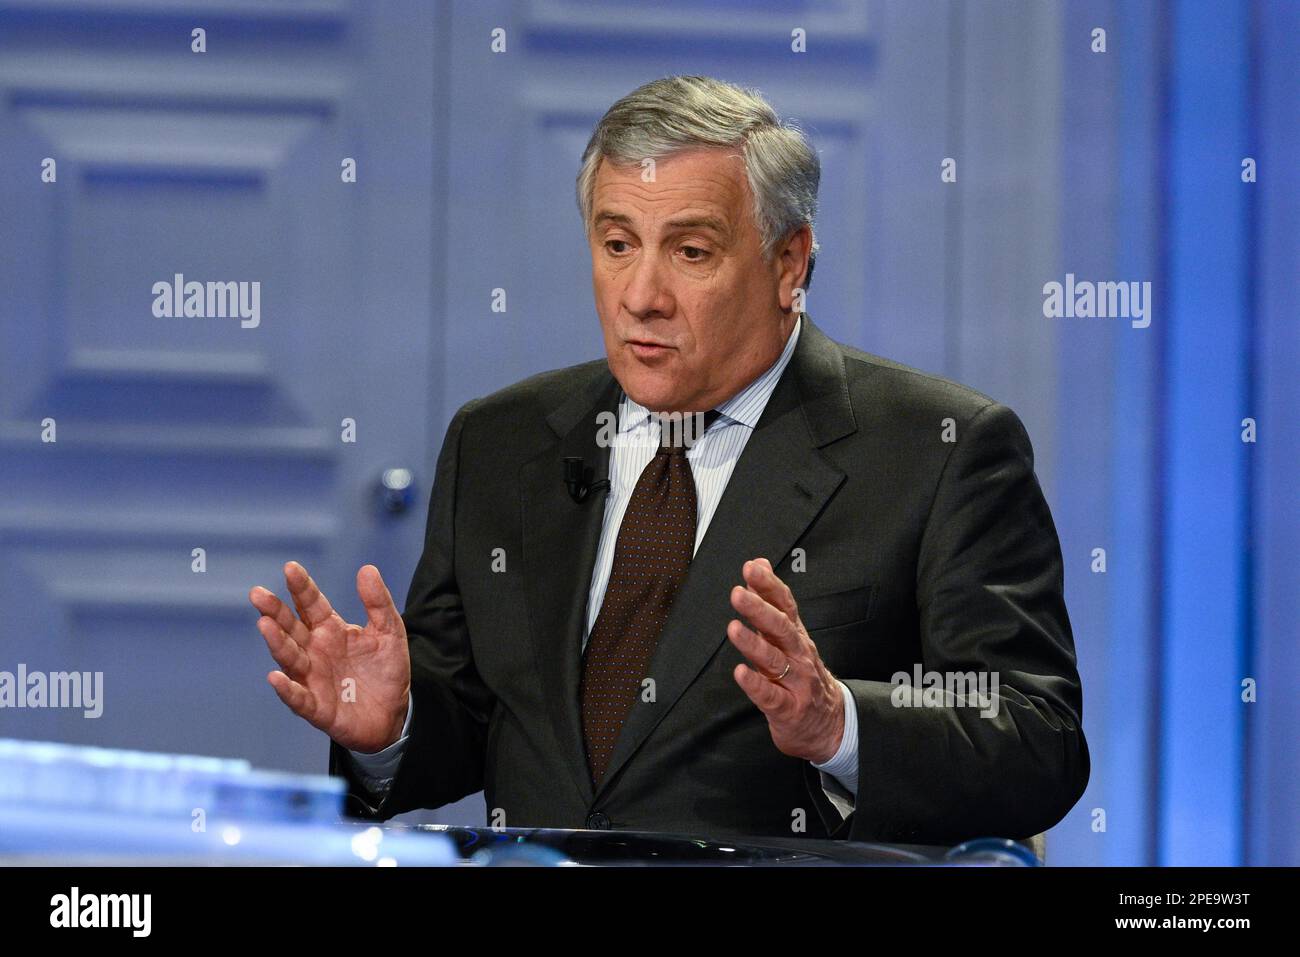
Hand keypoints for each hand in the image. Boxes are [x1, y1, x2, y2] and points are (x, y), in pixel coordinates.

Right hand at [249, 561, 409, 753]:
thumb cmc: (385, 671)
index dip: (302, 588)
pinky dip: (286, 689)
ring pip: (290, 658)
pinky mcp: (316, 707)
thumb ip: (378, 603)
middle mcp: (315, 651)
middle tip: (257, 594)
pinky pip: (298, 698)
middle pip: (291, 628)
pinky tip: (275, 677)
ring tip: (265, 624)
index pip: (311, 604)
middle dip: (275, 611)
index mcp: (330, 630)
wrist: (393, 714)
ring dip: (277, 642)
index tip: (290, 568)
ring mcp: (312, 679)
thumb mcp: (390, 632)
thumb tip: (367, 568)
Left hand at [727, 557, 844, 763]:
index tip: (752, 568)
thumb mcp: (790, 637)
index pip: (785, 605)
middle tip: (738, 594)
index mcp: (796, 636)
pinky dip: (755, 684)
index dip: (769, 586)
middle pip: (781, 629)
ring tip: (733, 628)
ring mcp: (796, 683)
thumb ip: (771, 602)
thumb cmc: (803, 676)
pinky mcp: (788, 709)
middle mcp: (798, 656)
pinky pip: (771, 696)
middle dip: (759, 609)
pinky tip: (741, 673)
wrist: (832, 724)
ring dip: (753, 643)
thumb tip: (758, 564)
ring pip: (774, 660)